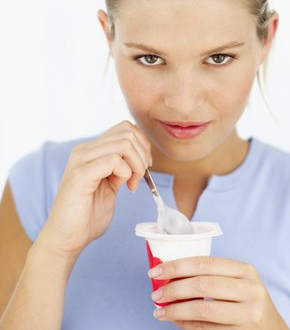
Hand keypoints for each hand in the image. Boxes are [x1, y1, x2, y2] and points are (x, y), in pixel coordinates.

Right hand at [36, 120, 151, 258]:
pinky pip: (114, 160)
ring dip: (137, 164)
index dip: (142, 144)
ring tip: (133, 183)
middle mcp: (83, 150)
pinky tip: (125, 188)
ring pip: (124, 143)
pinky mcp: (81, 174)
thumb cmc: (88, 215)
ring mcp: (80, 160)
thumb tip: (140, 157)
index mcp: (90, 151)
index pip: (124, 128)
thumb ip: (120, 168)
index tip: (145, 167)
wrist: (67, 238)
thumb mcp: (110, 185)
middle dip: (143, 154)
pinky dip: (127, 173)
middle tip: (140, 177)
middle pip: (127, 132)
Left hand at [148, 256, 288, 329]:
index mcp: (245, 270)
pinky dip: (186, 325)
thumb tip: (170, 275)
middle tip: (156, 294)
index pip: (205, 263)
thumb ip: (211, 276)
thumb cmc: (248, 301)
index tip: (156, 271)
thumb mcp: (238, 282)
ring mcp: (249, 314)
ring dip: (176, 310)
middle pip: (202, 285)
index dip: (177, 266)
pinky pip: (207, 329)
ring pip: (203, 310)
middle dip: (174, 288)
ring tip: (160, 311)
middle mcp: (250, 290)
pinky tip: (176, 321)